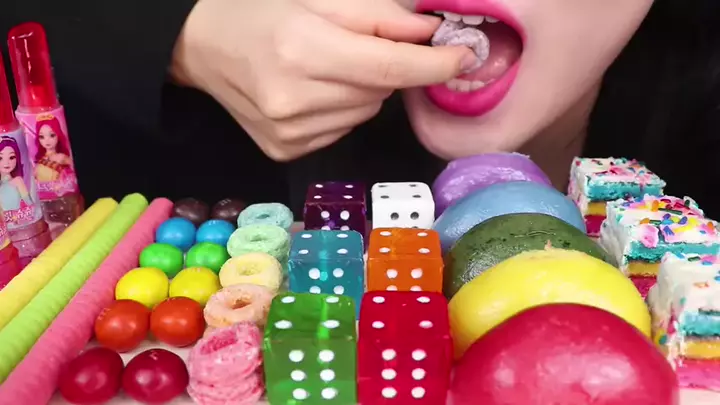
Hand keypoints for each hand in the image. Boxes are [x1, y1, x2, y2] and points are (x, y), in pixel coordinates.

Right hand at [171, 0, 475, 160]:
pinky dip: (342, 110)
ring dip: (364, 90)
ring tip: (327, 68)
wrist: (202, 47)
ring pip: (366, 113)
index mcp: (302, 50)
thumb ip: (379, 16)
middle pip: (381, 91)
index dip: (433, 65)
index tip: (462, 57)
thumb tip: (431, 35)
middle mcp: (294, 100)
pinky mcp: (286, 151)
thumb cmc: (261, 13)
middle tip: (357, 47)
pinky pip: (343, 130)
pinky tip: (314, 92)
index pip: (389, 67)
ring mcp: (289, 133)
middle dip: (388, 68)